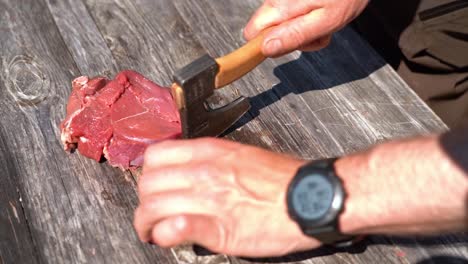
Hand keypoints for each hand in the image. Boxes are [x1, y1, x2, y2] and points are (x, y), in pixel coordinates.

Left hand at [133, 138, 319, 256]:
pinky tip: (169, 237)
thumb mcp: (243, 156)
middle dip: (143, 202)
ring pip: (153, 207)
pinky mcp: (219, 227)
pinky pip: (176, 227)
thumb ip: (212, 163)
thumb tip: (190, 177)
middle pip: (148, 183)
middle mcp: (204, 171)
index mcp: (210, 152)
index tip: (154, 188)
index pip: (156, 156)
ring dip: (146, 224)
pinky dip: (165, 234)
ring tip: (153, 233)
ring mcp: (210, 199)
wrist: (311, 195)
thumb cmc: (283, 178)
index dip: (148, 174)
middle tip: (151, 215)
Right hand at [244, 0, 368, 56]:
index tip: (291, 44)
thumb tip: (267, 49)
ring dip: (300, 25)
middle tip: (312, 32)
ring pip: (279, 19)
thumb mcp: (325, 22)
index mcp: (280, 7)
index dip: (269, 45)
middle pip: (264, 28)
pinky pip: (289, 10)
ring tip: (321, 17)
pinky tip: (320, 9)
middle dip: (287, 36)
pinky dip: (305, 14)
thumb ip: (294, 36)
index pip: (251, 34)